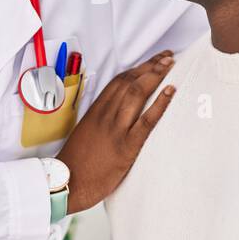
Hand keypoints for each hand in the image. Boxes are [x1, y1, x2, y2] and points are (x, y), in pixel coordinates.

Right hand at [57, 50, 176, 212]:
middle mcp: (106, 115)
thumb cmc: (76, 163)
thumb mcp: (85, 134)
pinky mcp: (126, 146)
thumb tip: (115, 115)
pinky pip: (146, 121)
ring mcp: (116, 129)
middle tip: (166, 56)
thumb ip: (99, 121)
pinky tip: (171, 91)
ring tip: (170, 64)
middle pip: (130, 82)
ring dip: (156, 76)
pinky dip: (160, 103)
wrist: (67, 183)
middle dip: (150, 66)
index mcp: (96, 111)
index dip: (137, 68)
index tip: (151, 60)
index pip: (118, 82)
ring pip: (137, 94)